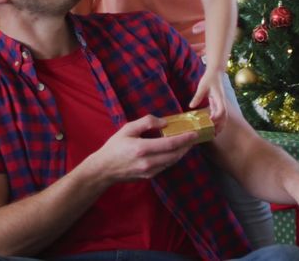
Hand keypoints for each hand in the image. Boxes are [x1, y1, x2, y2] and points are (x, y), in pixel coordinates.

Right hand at [80, 115, 198, 183]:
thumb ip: (146, 123)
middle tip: (194, 137)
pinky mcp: (149, 176)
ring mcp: (149, 171)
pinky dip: (173, 158)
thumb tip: (164, 122)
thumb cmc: (115, 146)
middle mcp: (148, 162)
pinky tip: (174, 151)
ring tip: (187, 143)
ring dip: (181, 152)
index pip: (170, 144)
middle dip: (186, 146)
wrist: (104, 169)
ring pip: (172, 162)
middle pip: (175, 154)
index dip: (184, 139)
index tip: (194, 133)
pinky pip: (165, 166)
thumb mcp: (127, 129)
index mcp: (142, 148)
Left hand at [189, 69, 228, 132]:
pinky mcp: (218, 103)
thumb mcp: (202, 87)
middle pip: (225, 116)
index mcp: (219, 98)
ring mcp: (221, 103)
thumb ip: (197, 97)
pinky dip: (217, 120)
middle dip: (220, 125)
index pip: (221, 110)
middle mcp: (222, 102)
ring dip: (220, 125)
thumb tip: (191, 106)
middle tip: (213, 133)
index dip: (217, 117)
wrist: (216, 72)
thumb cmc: (209, 78)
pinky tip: (212, 125)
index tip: (210, 122)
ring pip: (224, 116)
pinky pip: (220, 113)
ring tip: (214, 133)